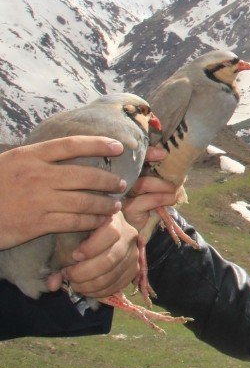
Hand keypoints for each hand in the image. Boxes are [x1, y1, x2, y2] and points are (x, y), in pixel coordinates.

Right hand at [0, 137, 125, 249]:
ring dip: (104, 203)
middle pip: (85, 175)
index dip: (98, 144)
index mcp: (30, 156)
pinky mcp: (37, 223)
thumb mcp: (12, 162)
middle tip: (121, 183)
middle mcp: (37, 175)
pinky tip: (99, 221)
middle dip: (108, 180)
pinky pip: (73, 222)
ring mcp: (38, 200)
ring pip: (84, 200)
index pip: (71, 145)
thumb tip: (69, 153)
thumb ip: (39, 159)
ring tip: (113, 205)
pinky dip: (91, 221)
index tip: (118, 146)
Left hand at [57, 212, 139, 298]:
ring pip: (114, 274)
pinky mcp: (134, 268)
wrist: (98, 235)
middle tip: (69, 275)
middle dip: (86, 272)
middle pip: (112, 258)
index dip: (92, 248)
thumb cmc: (80, 232)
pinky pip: (119, 284)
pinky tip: (87, 289)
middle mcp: (129, 234)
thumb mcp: (68, 237)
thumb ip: (59, 257)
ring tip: (75, 284)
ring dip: (91, 285)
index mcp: (114, 219)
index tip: (74, 256)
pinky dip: (101, 291)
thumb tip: (52, 284)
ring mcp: (134, 252)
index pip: (111, 233)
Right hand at [122, 145, 177, 230]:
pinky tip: (171, 200)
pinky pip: (146, 200)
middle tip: (176, 178)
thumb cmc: (160, 198)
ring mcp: (124, 194)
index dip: (148, 152)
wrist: (156, 221)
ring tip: (174, 191)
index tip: (163, 153)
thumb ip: (166, 170)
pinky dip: (163, 198)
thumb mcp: (164, 181)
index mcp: (133, 171)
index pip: (136, 157)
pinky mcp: (129, 208)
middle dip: (158, 170)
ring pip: (143, 183)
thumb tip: (179, 160)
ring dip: (164, 186)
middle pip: (136, 169)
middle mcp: (124, 180)